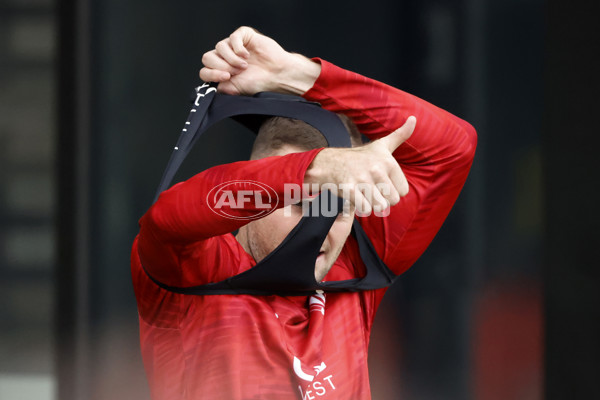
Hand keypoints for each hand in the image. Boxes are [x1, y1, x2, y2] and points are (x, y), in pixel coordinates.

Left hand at [199, 26, 320, 95]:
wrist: (277, 75)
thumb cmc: (259, 83)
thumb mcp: (236, 90)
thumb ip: (221, 87)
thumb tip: (209, 85)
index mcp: (220, 71)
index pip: (204, 70)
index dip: (211, 74)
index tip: (226, 77)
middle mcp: (224, 58)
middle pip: (207, 57)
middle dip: (221, 66)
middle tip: (235, 72)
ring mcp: (233, 46)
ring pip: (219, 47)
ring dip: (232, 59)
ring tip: (245, 66)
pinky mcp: (243, 36)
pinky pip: (232, 37)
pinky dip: (238, 47)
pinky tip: (247, 56)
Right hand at [305, 116, 416, 215]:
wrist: (331, 162)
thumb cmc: (361, 157)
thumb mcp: (382, 145)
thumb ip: (400, 135)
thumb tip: (413, 119)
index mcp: (388, 162)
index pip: (403, 192)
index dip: (392, 190)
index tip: (383, 183)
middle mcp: (376, 169)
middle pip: (392, 201)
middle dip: (383, 199)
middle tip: (373, 189)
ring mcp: (362, 180)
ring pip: (380, 207)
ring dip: (372, 204)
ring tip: (365, 193)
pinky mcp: (348, 189)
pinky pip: (365, 209)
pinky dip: (362, 208)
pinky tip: (357, 198)